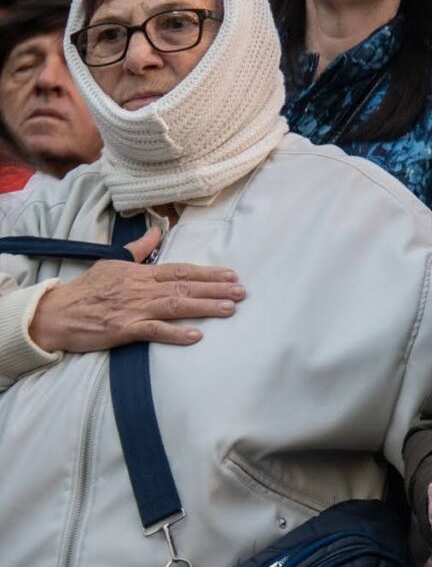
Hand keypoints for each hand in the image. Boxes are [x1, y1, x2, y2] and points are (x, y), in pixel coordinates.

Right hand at [25, 225, 243, 354]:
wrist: (55, 313)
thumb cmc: (85, 289)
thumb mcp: (111, 261)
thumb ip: (138, 250)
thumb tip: (157, 231)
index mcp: (140, 273)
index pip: (181, 271)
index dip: (207, 273)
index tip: (231, 275)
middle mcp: (141, 289)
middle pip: (184, 287)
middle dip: (215, 289)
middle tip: (241, 292)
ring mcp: (133, 309)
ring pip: (175, 306)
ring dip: (205, 307)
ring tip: (230, 309)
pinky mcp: (123, 330)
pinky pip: (153, 331)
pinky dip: (175, 333)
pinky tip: (196, 335)